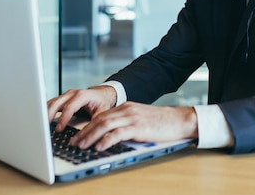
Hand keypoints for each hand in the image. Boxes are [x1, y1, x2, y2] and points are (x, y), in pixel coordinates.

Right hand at [47, 85, 116, 132]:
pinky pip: (51, 104)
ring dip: (45, 113)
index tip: (59, 129)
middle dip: (49, 115)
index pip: (69, 107)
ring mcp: (65, 95)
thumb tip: (90, 133)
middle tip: (44, 127)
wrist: (100, 94)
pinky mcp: (61, 99)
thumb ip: (96, 120)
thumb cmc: (101, 101)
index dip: (63, 119)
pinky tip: (42, 121)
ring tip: (40, 125)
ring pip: (51, 103)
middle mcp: (72, 94)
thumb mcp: (103, 110)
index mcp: (82, 95)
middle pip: (56, 103)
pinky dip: (45, 112)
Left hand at [68, 102, 197, 151]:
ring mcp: (132, 118)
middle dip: (84, 132)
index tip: (77, 136)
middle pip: (99, 120)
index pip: (101, 116)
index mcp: (126, 107)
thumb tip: (110, 136)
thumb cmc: (162, 123)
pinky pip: (118, 133)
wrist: (180, 120)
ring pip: (105, 125)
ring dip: (90, 136)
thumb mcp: (140, 119)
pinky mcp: (139, 127)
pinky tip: (99, 147)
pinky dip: (106, 140)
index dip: (86, 126)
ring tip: (81, 146)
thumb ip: (126, 123)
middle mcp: (127, 110)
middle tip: (74, 143)